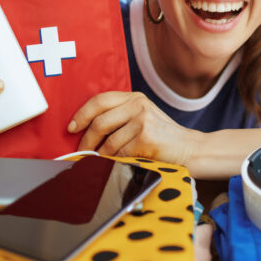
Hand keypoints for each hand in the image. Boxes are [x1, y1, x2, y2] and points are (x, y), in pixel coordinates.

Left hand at [68, 91, 198, 165]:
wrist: (189, 148)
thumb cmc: (161, 137)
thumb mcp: (142, 117)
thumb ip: (119, 117)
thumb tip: (85, 130)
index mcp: (134, 97)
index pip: (99, 100)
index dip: (81, 114)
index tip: (71, 128)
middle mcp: (138, 104)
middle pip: (99, 121)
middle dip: (86, 140)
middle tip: (82, 152)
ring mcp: (142, 119)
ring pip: (108, 141)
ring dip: (100, 155)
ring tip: (99, 161)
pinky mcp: (146, 137)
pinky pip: (119, 153)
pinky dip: (114, 161)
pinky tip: (117, 164)